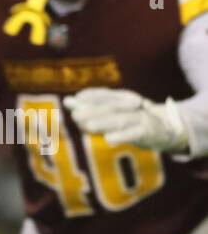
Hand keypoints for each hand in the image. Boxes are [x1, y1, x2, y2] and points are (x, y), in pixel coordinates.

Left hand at [65, 88, 188, 153]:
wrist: (165, 130)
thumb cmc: (133, 120)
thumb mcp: (115, 112)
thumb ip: (92, 107)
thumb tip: (68, 101)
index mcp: (124, 98)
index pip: (106, 94)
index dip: (90, 96)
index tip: (73, 99)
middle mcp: (133, 105)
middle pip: (111, 107)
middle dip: (92, 110)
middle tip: (74, 114)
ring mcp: (141, 118)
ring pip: (120, 120)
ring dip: (104, 122)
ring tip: (88, 125)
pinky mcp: (148, 132)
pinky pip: (134, 134)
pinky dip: (122, 136)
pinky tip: (108, 139)